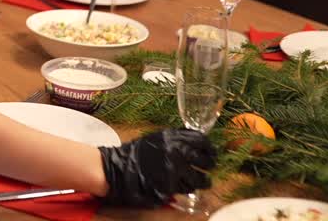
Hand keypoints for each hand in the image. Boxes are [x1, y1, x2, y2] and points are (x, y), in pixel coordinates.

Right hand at [97, 129, 215, 206]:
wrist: (116, 169)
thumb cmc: (135, 154)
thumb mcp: (156, 139)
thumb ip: (175, 140)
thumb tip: (197, 144)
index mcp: (172, 137)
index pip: (201, 140)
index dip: (210, 148)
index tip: (211, 152)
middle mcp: (175, 152)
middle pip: (205, 160)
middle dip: (209, 165)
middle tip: (208, 168)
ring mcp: (173, 170)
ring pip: (199, 179)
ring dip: (202, 181)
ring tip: (202, 182)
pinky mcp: (170, 186)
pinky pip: (187, 189)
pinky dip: (188, 189)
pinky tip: (186, 187)